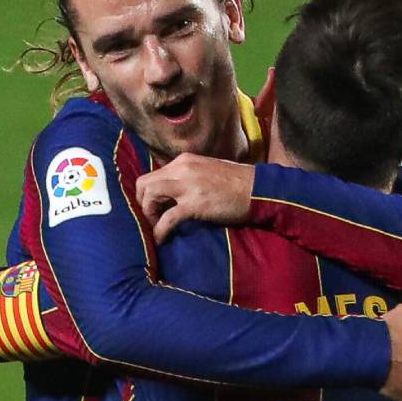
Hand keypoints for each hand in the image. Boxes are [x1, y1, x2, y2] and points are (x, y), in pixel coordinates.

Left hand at [135, 153, 255, 243]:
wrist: (259, 190)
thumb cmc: (237, 183)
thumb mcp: (207, 171)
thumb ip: (188, 177)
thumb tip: (173, 194)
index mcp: (184, 161)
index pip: (153, 174)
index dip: (147, 193)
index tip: (153, 207)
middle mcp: (181, 169)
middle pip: (144, 183)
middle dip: (142, 202)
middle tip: (151, 217)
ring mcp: (187, 186)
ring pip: (150, 196)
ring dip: (148, 214)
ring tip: (156, 227)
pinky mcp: (194, 204)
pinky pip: (167, 218)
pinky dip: (159, 230)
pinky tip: (161, 239)